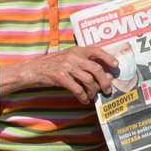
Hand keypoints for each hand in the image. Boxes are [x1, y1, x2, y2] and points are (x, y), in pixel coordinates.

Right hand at [1, 46, 116, 103]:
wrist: (34, 69)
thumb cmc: (54, 65)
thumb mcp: (69, 58)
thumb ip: (83, 63)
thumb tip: (103, 74)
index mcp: (77, 50)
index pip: (96, 50)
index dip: (108, 57)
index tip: (116, 66)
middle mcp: (73, 56)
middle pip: (96, 69)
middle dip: (105, 81)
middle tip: (108, 90)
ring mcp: (67, 66)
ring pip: (88, 81)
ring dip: (93, 91)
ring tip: (93, 96)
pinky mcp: (60, 77)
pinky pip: (77, 89)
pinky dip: (83, 96)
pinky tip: (84, 100)